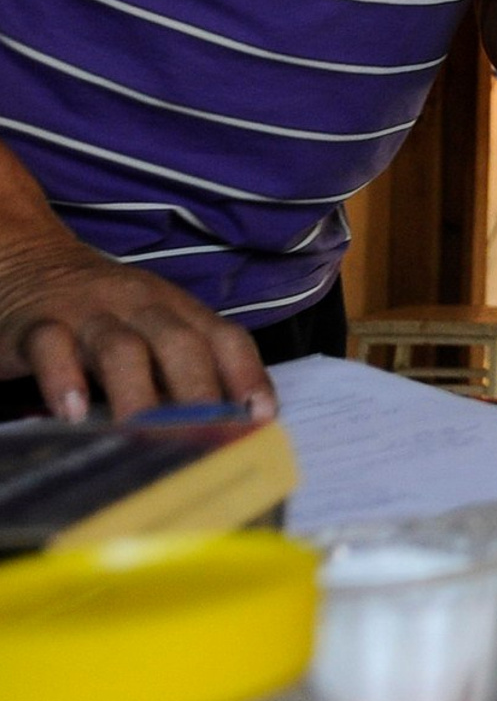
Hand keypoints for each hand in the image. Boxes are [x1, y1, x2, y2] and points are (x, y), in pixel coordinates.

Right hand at [0, 233, 272, 421]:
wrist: (31, 259)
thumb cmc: (105, 309)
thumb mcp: (151, 328)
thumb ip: (181, 369)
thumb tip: (220, 427)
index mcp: (178, 310)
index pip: (225, 338)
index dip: (248, 376)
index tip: (262, 418)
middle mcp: (141, 307)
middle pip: (181, 345)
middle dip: (199, 394)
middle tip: (206, 441)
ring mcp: (90, 314)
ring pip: (122, 350)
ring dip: (138, 396)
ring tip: (145, 437)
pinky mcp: (37, 325)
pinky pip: (52, 347)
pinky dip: (63, 379)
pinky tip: (72, 414)